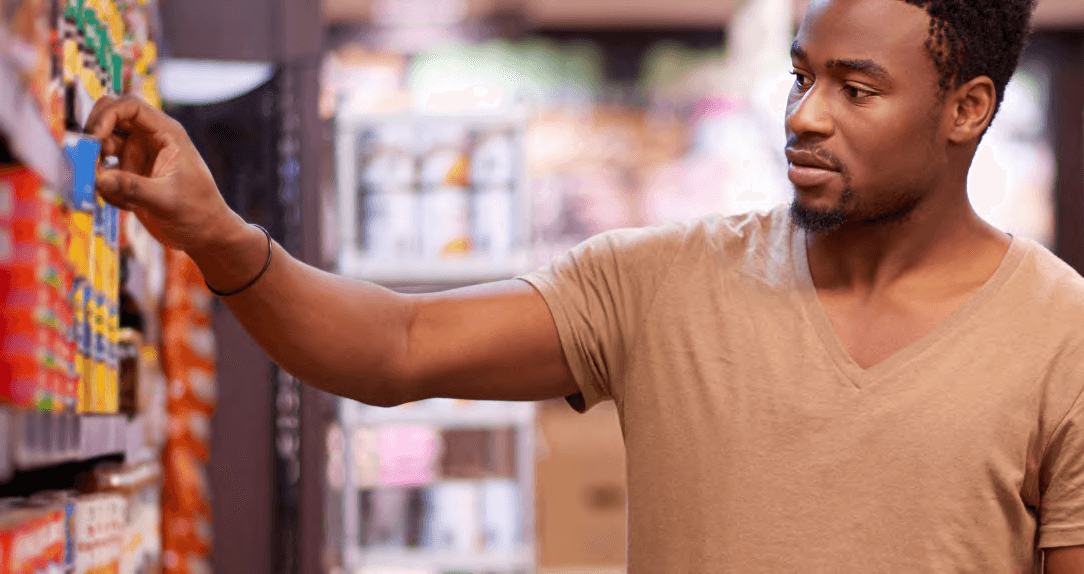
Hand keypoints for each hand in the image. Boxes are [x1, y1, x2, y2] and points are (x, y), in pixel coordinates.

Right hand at [86, 95, 244, 254]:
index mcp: (167, 133)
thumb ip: (132, 188)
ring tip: (120, 197)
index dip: (107, 115)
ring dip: (99, 169)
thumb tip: (99, 179)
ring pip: (102, 147)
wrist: (204, 236)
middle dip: (95, 138)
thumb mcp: (166, 200)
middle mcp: (150, 139)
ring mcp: (138, 156)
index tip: (94, 137)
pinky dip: (107, 188)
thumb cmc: (197, 212)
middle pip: (110, 119)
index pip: (130, 106)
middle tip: (90, 161)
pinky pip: (104, 172)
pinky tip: (129, 207)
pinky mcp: (130, 174)